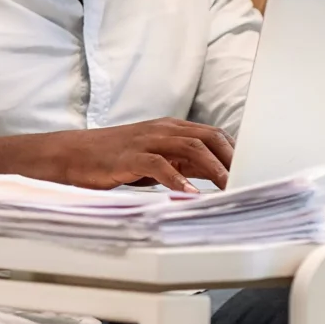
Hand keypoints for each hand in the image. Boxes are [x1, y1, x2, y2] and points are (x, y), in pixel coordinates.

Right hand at [64, 119, 234, 192]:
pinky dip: (177, 179)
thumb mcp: (153, 157)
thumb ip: (182, 163)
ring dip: (213, 168)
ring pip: (189, 148)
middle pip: (207, 138)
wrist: (71, 153)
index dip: (235, 152)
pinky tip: (188, 194)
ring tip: (228, 188)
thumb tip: (214, 176)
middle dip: (232, 159)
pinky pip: (158, 165)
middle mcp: (161, 130)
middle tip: (248, 181)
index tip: (252, 172)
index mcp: (170, 128)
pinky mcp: (128, 157)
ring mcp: (145, 141)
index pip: (213, 135)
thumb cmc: (112, 158)